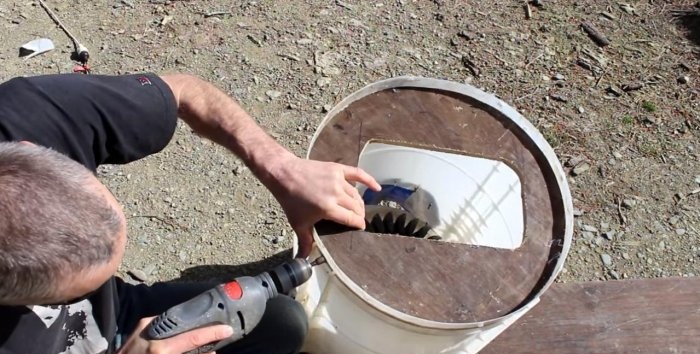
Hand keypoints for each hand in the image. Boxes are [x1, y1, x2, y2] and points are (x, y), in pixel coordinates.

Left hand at [116, 317, 232, 353]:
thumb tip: (211, 353)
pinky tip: (179, 333)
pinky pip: (165, 321)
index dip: (213, 333)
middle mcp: (153, 333)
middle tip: (218, 327)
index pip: (194, 337)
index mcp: (161, 349)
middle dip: (203, 325)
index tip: (228, 329)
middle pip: (187, 324)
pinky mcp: (141, 323)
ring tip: (201, 329)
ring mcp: (146, 325)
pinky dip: (174, 327)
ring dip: (188, 326)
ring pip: (176, 321)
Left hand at [269, 156, 380, 256]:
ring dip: (359, 203)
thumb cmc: (291, 200)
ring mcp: (338, 180)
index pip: (351, 219)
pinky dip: (369, 180)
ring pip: (356, 195)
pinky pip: (358, 174)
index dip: (358, 225)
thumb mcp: (298, 223)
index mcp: (328, 208)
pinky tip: (377, 188)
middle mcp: (336, 194)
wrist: (284, 174)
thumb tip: (303, 261)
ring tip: (358, 209)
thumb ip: (305, 241)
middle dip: (359, 215)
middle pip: (356, 208)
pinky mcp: (337, 168)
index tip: (360, 228)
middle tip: (357, 219)